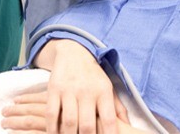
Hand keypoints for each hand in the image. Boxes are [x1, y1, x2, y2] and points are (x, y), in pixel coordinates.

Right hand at [7, 40, 126, 132]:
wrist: (74, 52)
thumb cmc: (94, 76)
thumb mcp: (108, 87)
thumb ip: (118, 108)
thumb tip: (128, 126)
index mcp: (104, 92)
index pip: (109, 119)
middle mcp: (87, 91)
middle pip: (87, 124)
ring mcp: (69, 90)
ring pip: (68, 122)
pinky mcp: (54, 90)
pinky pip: (51, 114)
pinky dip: (52, 129)